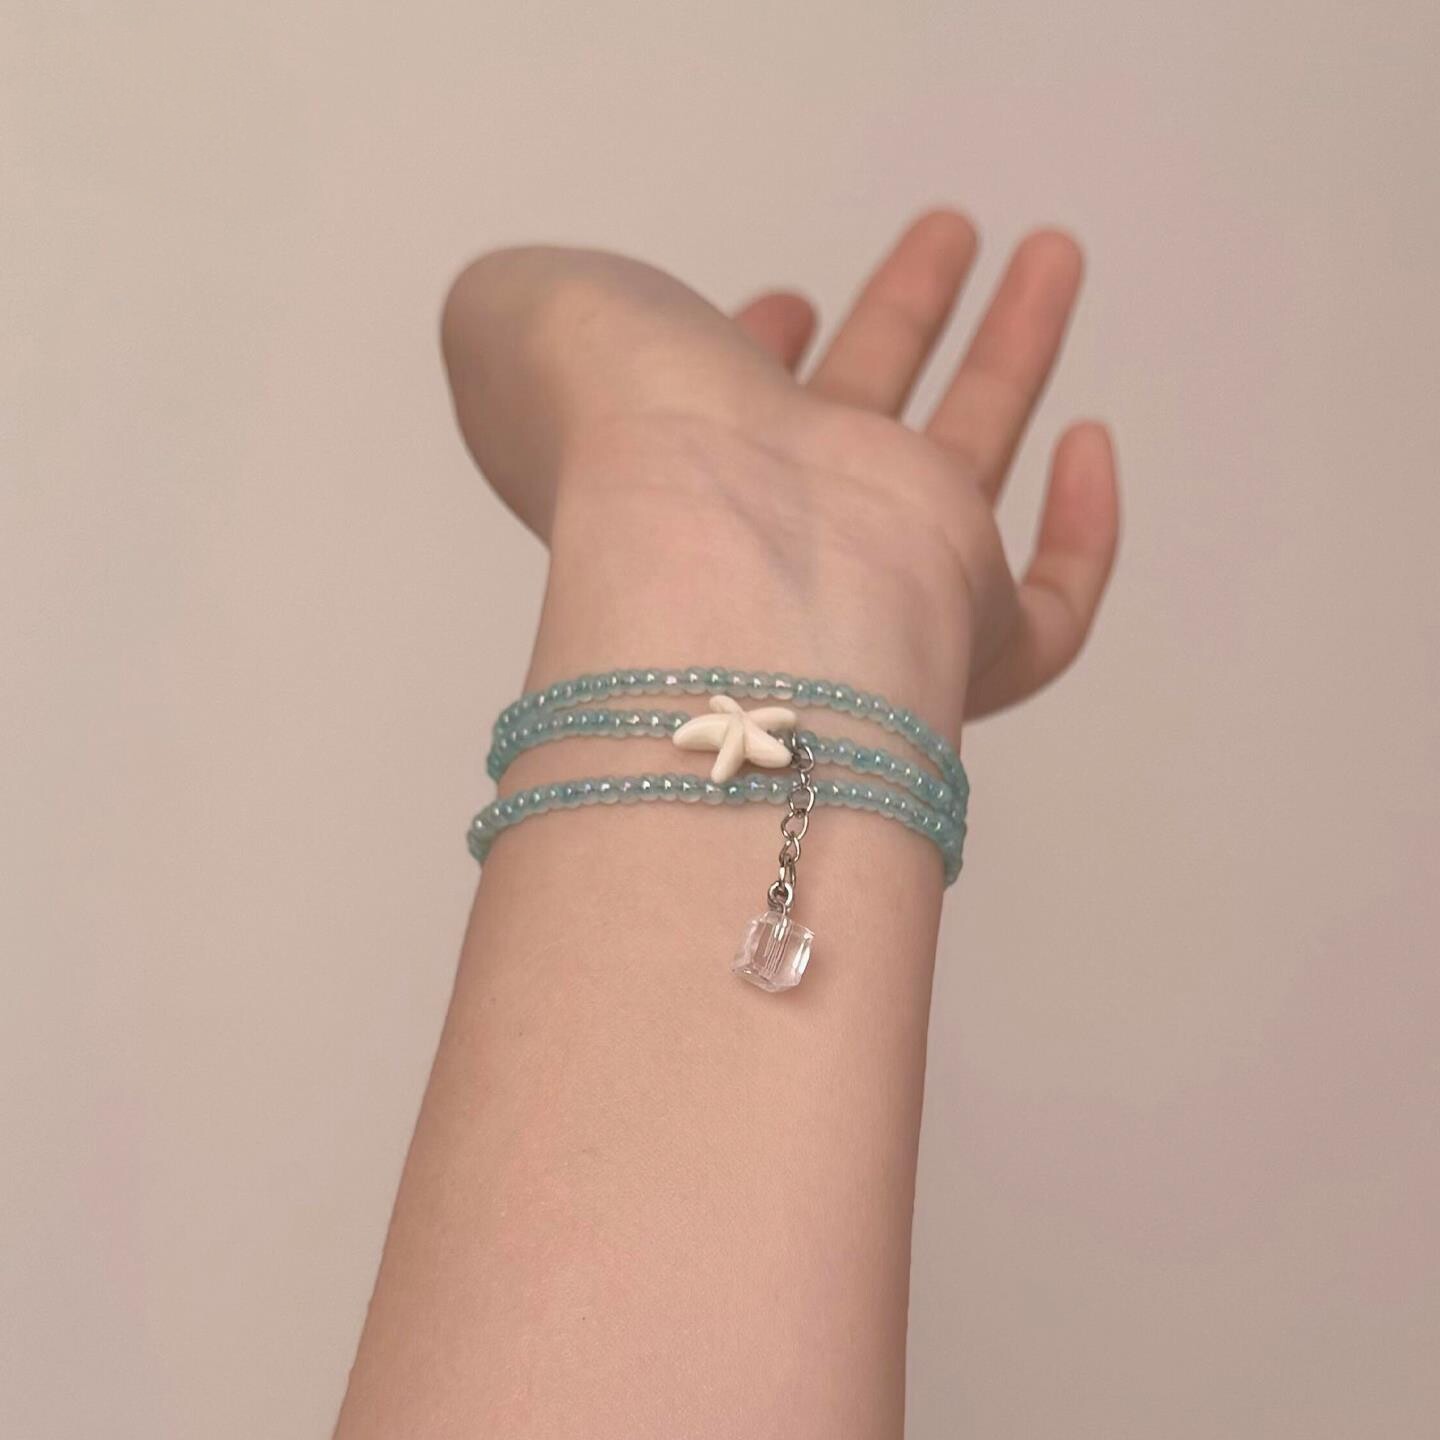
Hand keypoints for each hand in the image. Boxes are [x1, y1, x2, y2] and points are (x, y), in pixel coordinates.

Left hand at [441, 212, 1118, 730]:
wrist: (707, 553)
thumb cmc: (609, 427)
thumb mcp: (519, 323)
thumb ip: (526, 307)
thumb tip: (551, 321)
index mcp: (677, 461)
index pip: (729, 416)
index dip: (753, 354)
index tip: (783, 300)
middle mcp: (779, 526)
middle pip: (859, 416)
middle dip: (903, 317)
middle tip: (950, 235)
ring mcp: (874, 574)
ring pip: (961, 466)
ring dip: (1007, 353)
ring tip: (1044, 251)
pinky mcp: (961, 627)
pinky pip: (1045, 610)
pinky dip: (1081, 536)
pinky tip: (1088, 441)